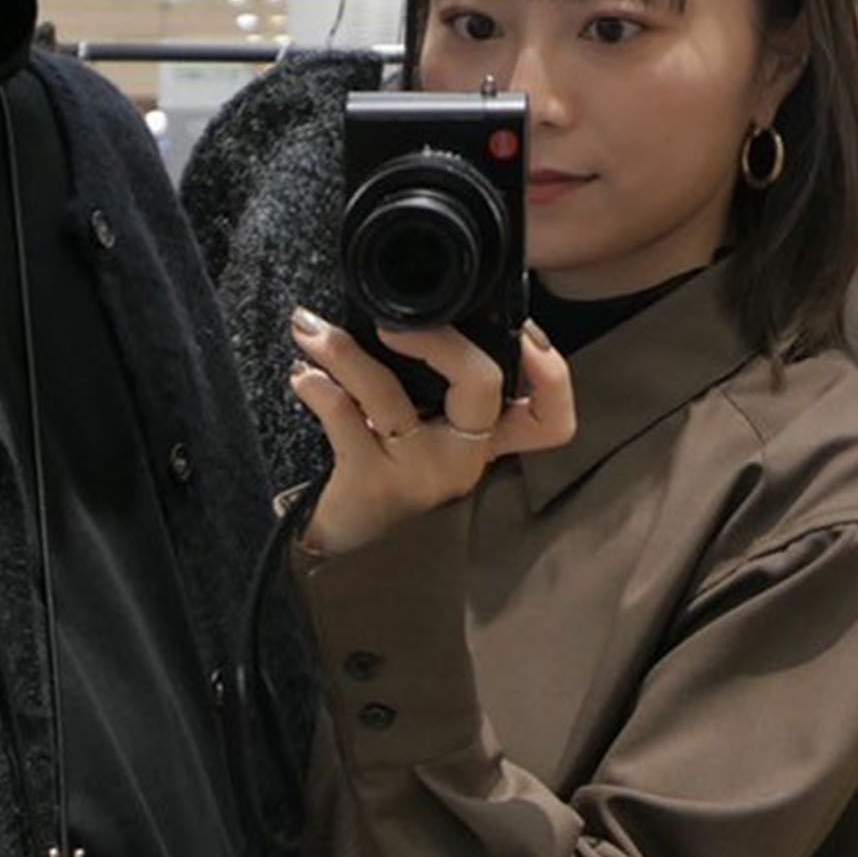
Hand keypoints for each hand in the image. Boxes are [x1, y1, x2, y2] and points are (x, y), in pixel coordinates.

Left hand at [287, 310, 575, 558]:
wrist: (340, 544)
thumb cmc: (384, 474)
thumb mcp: (424, 433)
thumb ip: (438, 388)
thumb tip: (413, 313)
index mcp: (485, 444)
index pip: (551, 421)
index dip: (554, 375)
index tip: (527, 332)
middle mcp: (462, 461)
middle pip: (484, 385)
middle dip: (439, 338)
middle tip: (391, 322)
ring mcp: (419, 474)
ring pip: (390, 395)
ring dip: (345, 353)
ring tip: (312, 331)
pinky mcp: (373, 483)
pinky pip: (345, 419)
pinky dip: (319, 388)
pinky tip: (303, 376)